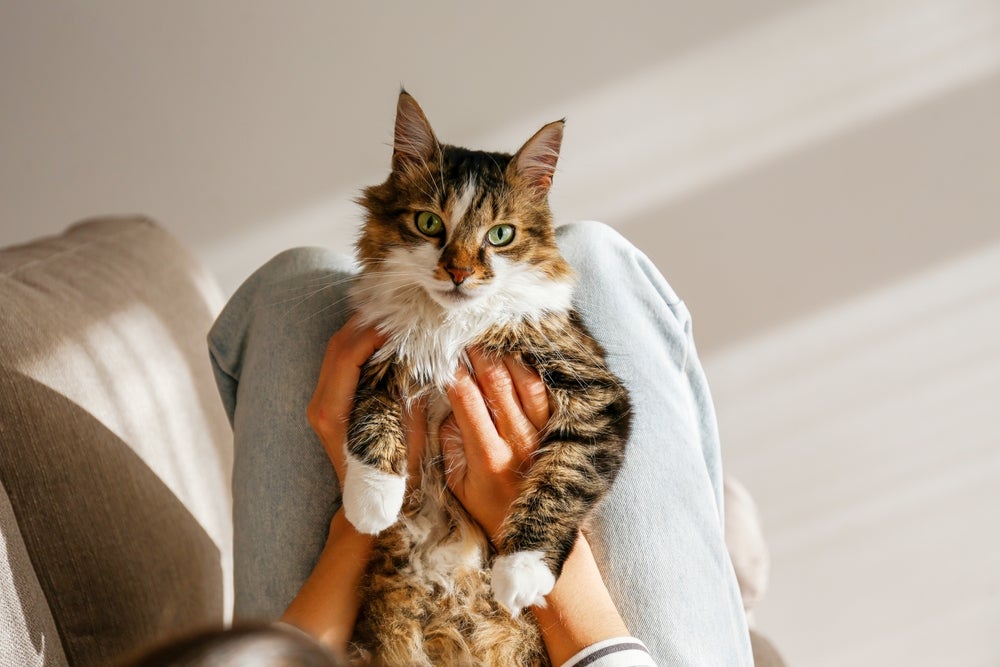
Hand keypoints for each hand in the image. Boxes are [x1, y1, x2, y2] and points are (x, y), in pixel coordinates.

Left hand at [306, 315, 425, 491]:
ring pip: (336, 350)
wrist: (370, 506)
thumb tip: (414, 355)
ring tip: (394, 319)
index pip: (346, 356)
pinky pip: (341, 362)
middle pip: (337, 346)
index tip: (401, 321)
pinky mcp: (329, 402)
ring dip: (363, 331)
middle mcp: (319, 404)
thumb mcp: (406, 432)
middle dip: (367, 323)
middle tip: (399, 312)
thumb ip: (405, 392)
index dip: (372, 332)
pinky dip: (361, 345)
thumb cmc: (392, 476)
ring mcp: (320, 402)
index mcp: (331, 411)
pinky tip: (384, 339)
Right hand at [442, 348, 549, 544]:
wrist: (537, 533)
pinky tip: (526, 353)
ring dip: (509, 355)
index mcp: (488, 456)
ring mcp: (544, 437)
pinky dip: (537, 370)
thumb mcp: (457, 484)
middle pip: (499, 383)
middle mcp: (519, 442)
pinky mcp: (562, 433)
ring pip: (528, 383)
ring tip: (496, 334)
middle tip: (469, 331)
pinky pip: (550, 394)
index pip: (467, 400)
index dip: (455, 372)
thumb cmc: (489, 508)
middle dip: (480, 353)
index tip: (444, 352)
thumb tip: (451, 405)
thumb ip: (451, 444)